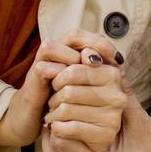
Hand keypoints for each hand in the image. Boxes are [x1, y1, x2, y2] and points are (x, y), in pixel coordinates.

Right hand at [0, 30, 118, 147]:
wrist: (32, 116)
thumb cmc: (61, 99)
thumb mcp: (83, 85)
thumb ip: (97, 74)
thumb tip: (118, 66)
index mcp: (68, 50)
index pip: (87, 35)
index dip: (103, 44)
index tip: (118, 60)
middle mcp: (54, 52)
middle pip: (72, 35)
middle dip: (91, 46)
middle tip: (103, 63)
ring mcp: (41, 63)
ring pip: (52, 47)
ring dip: (72, 59)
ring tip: (85, 74)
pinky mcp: (32, 79)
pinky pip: (43, 69)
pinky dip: (58, 76)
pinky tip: (70, 88)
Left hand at [42, 96, 150, 151]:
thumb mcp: (141, 123)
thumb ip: (123, 96)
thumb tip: (112, 66)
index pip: (63, 138)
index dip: (60, 117)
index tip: (64, 99)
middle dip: (54, 128)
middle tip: (57, 107)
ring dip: (54, 143)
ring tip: (59, 121)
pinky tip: (67, 141)